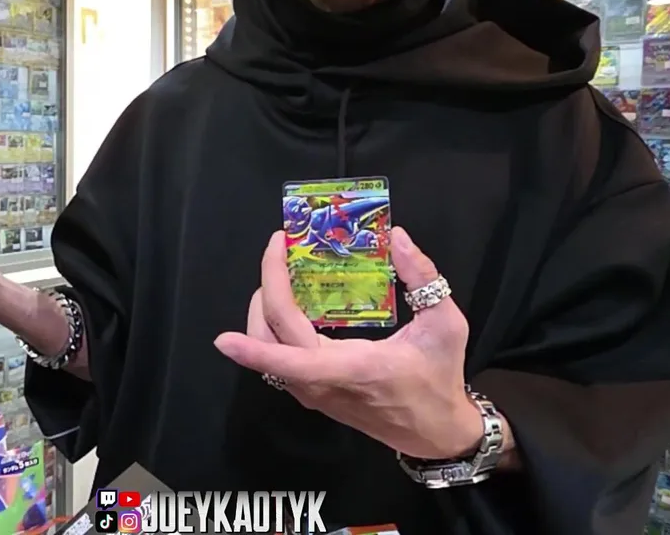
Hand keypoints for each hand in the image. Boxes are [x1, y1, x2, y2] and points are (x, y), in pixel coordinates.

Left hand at [213, 227, 481, 459]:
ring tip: (281, 272)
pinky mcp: (313, 395)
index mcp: (352, 368)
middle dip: (265, 290)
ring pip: (268, 354)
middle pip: (271, 340)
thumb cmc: (440, 378)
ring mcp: (314, 393)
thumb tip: (398, 237)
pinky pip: (279, 361)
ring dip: (262, 311)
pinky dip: (273, 329)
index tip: (222, 338)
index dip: (252, 351)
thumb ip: (423, 277)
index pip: (290, 361)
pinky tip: (291, 301)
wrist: (436, 433)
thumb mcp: (447, 323)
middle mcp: (323, 384)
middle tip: (279, 250)